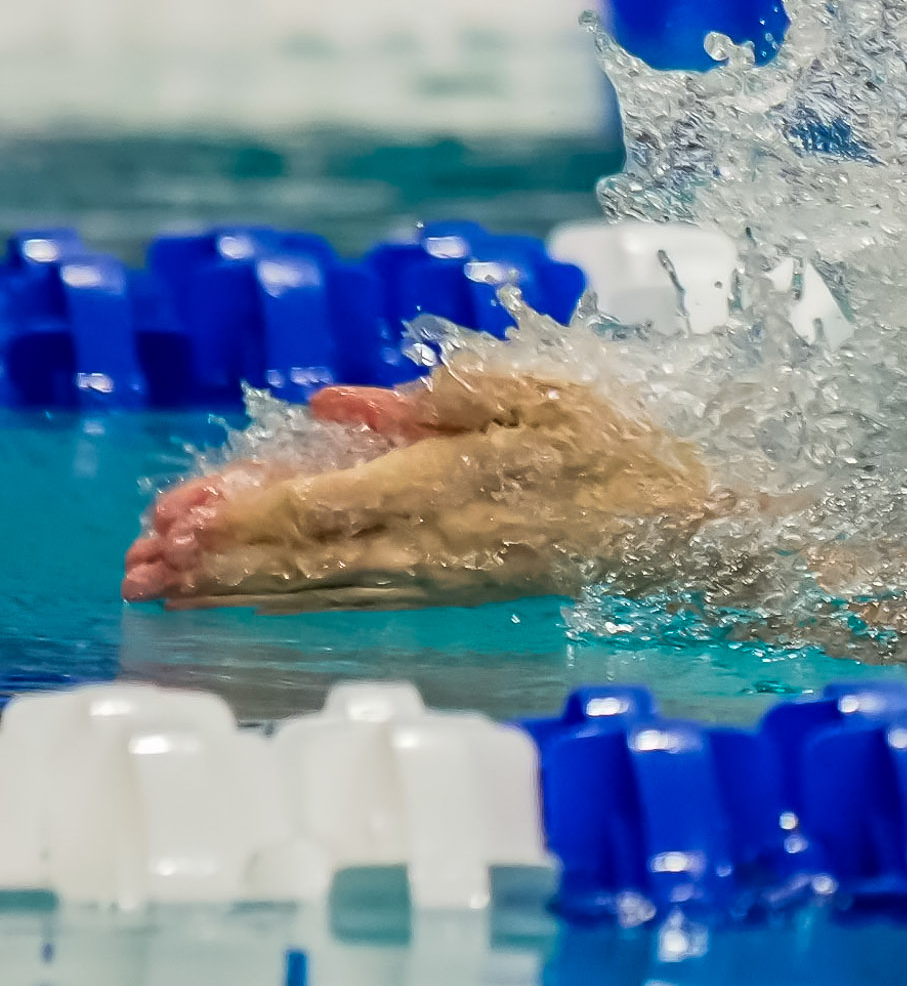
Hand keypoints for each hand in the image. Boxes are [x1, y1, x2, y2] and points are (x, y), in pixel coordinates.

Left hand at [122, 357, 711, 609]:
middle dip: (217, 558)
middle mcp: (432, 540)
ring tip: (173, 585)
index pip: (318, 503)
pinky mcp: (456, 587)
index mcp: (446, 481)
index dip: (239, 512)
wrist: (685, 526)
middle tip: (141, 561)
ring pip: (321, 584)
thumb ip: (434, 396)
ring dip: (241, 584)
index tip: (175, 516)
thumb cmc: (619, 443)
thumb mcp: (536, 390)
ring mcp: (443, 573)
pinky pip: (359, 595)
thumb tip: (336, 401)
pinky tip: (259, 595)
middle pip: (302, 554)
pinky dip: (296, 595)